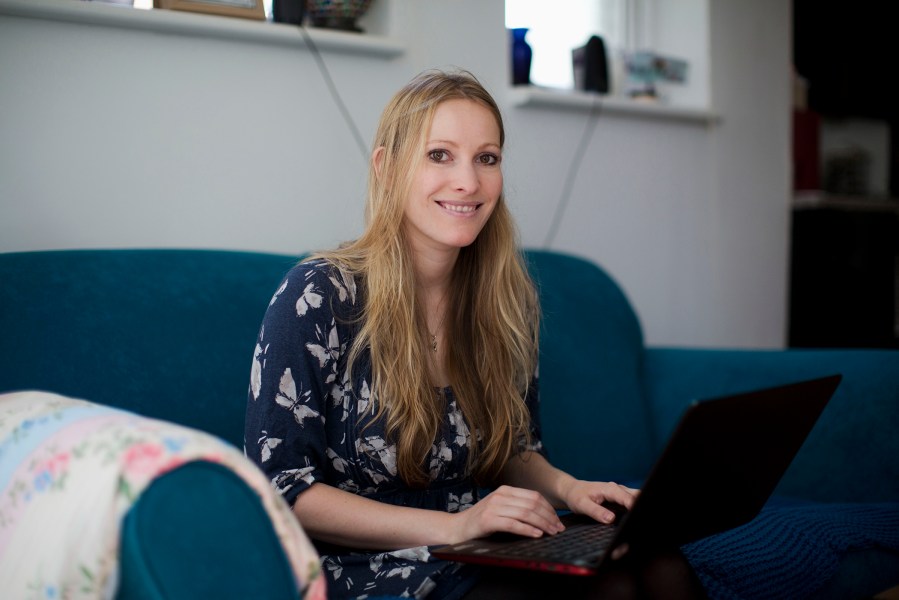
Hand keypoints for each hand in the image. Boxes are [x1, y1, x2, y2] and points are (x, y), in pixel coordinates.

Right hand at [450, 485, 564, 542]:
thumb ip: (517, 509)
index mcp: (505, 490)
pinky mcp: (488, 520)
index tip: (557, 521)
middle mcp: (500, 495)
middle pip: (532, 504)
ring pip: (526, 513)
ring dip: (542, 524)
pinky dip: (528, 529)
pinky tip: (537, 535)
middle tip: (558, 529)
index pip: (534, 496)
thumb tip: (543, 517)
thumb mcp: (500, 510)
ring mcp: (493, 507)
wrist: (456, 529)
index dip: (549, 508)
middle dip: (549, 517)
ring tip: (551, 533)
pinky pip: (513, 524)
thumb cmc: (481, 522)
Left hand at [562, 480, 638, 523]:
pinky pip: (633, 503)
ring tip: (645, 522)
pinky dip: (637, 509)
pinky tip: (639, 519)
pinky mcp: (621, 499)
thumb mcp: (582, 505)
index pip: (628, 498)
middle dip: (643, 507)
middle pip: (637, 497)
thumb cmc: (577, 496)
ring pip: (637, 499)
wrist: (573, 490)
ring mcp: (621, 493)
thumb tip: (611, 519)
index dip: (636, 508)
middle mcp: (619, 489)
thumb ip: (596, 512)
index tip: (641, 518)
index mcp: (611, 489)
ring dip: (642, 507)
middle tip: (647, 521)